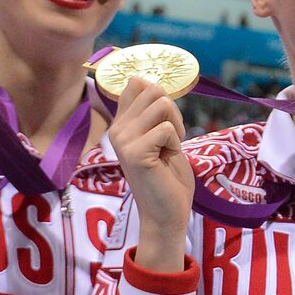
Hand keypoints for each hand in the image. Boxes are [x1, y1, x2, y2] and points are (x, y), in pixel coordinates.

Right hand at [107, 77, 193, 271]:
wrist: (166, 214)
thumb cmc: (168, 177)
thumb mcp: (161, 137)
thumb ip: (154, 111)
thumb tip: (147, 80)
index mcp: (121, 124)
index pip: (135, 84)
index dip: (158, 94)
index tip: (165, 119)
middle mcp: (117, 129)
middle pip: (153, 90)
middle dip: (173, 111)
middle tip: (171, 139)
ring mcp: (123, 140)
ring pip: (162, 104)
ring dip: (176, 126)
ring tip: (169, 149)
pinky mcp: (136, 152)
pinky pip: (167, 128)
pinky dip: (176, 143)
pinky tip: (166, 160)